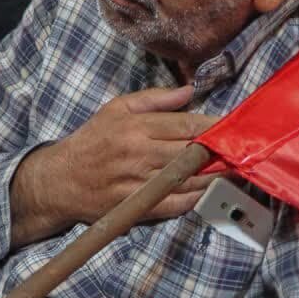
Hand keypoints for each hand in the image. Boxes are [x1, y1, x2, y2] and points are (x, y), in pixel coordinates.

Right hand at [11, 84, 218, 245]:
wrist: (60, 180)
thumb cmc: (91, 140)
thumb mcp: (116, 108)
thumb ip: (154, 99)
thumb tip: (189, 91)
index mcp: (135, 127)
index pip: (186, 125)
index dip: (213, 126)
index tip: (233, 126)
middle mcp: (139, 154)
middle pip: (190, 152)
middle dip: (217, 151)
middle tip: (238, 149)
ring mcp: (138, 182)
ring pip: (187, 179)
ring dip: (212, 175)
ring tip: (230, 169)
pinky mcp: (136, 206)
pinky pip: (174, 204)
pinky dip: (194, 198)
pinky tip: (206, 191)